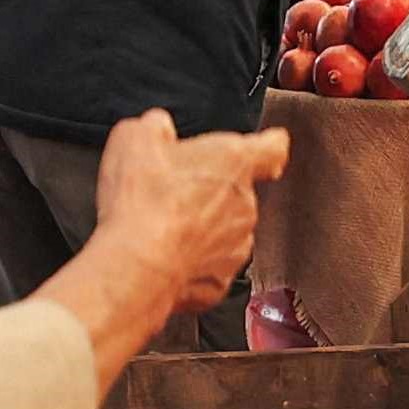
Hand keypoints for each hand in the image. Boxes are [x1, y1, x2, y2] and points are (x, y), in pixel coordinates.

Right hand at [92, 111, 278, 312]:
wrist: (138, 265)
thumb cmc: (144, 203)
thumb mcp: (135, 139)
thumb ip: (155, 127)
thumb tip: (156, 128)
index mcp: (233, 161)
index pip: (272, 147)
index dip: (269, 144)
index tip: (268, 145)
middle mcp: (244, 204)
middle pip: (237, 192)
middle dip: (210, 191)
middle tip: (172, 192)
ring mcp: (236, 245)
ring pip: (225, 231)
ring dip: (200, 228)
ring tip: (161, 227)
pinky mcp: (220, 281)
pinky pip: (209, 266)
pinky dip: (190, 262)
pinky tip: (162, 255)